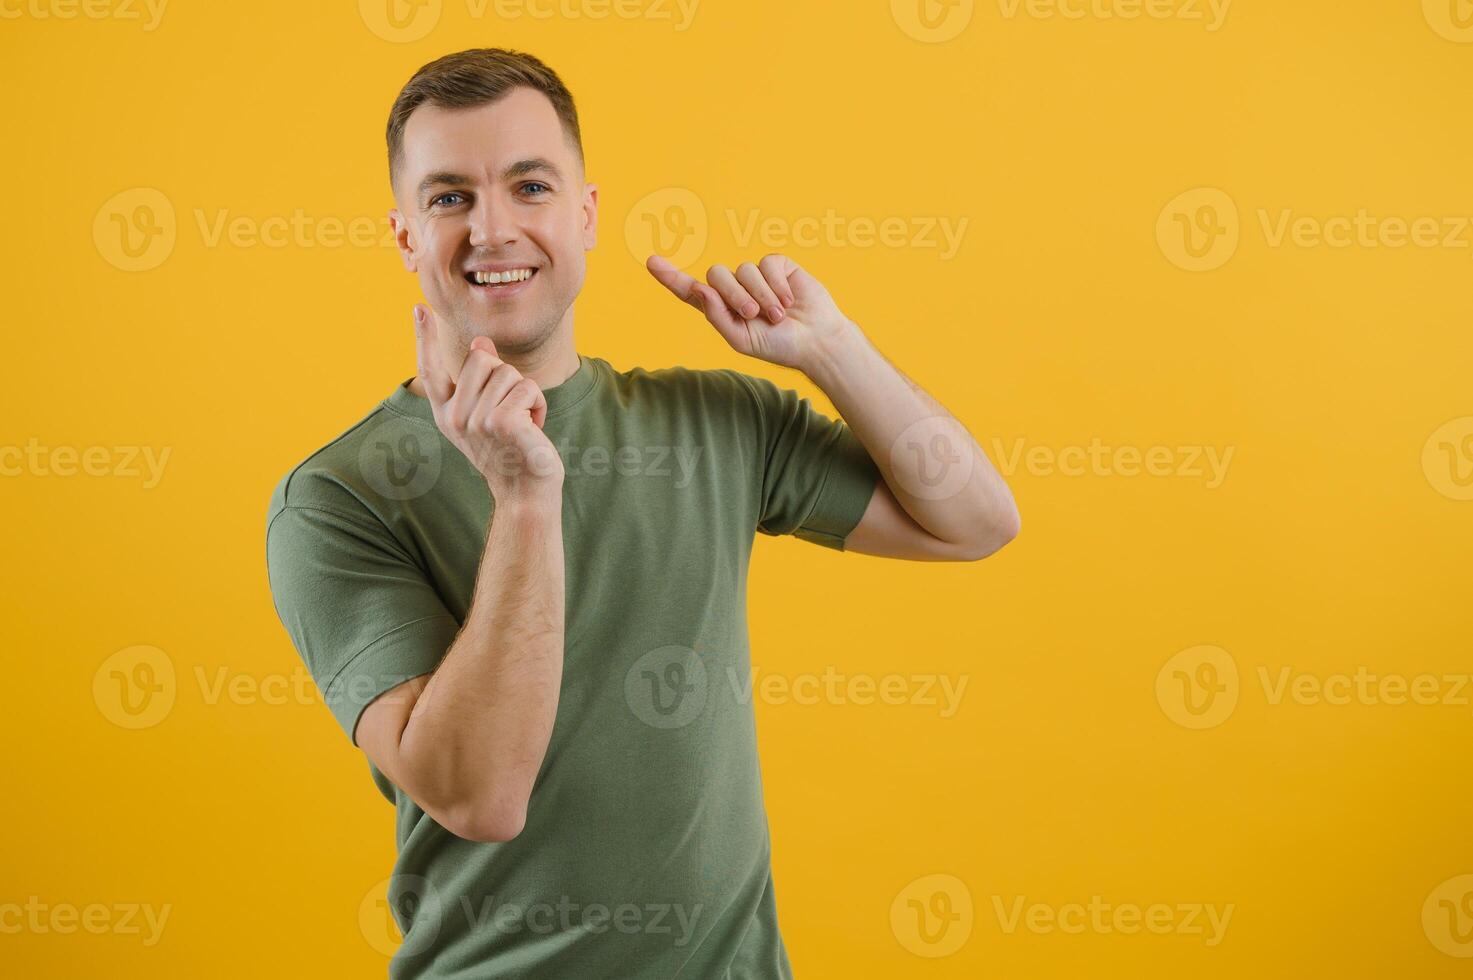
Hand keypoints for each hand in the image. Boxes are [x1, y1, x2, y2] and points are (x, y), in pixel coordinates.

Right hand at [413, 304, 563, 503]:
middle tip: (510, 411)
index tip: (419, 306)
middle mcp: (454, 416)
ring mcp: (476, 420)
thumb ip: (480, 380)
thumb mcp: (489, 413)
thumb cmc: (511, 451)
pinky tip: (534, 430)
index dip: (425, 337)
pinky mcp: (501, 423)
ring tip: (523, 423)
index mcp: (446, 413)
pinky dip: (539, 405)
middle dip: (505, 376)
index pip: (430, 369)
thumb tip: (480, 342)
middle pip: (481, 358)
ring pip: (508, 372)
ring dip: (526, 394)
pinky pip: (528, 388)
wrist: (525, 492)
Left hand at [646, 253, 855, 372]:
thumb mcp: (741, 340)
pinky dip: (776, 285)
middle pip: (716, 275)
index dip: (671, 276)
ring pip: (743, 270)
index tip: (651, 261)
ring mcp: (756, 275)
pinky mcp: (777, 266)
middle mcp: (735, 289)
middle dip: (735, 296)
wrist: (816, 341)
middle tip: (756, 316)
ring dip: (761, 296)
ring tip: (779, 314)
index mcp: (720, 309)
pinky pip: (766, 264)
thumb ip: (717, 316)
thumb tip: (699, 289)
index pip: (690, 290)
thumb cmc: (778, 345)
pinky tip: (790, 300)